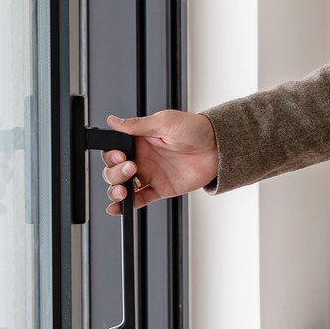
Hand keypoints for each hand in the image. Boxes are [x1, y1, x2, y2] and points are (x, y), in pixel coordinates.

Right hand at [101, 110, 219, 213]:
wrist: (217, 147)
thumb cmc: (195, 129)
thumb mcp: (164, 122)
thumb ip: (137, 125)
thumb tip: (113, 121)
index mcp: (139, 140)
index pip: (114, 151)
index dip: (111, 156)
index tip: (119, 156)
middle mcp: (142, 158)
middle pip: (114, 170)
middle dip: (115, 173)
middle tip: (131, 168)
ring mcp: (150, 175)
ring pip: (123, 186)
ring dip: (116, 190)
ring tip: (122, 190)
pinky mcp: (160, 189)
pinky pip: (139, 200)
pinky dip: (127, 206)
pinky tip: (118, 207)